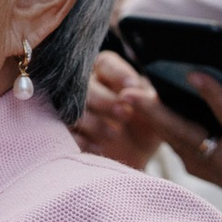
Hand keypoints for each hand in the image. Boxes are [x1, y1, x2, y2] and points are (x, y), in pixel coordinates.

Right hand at [73, 49, 166, 168]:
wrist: (136, 159)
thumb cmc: (145, 128)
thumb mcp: (155, 114)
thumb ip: (149, 100)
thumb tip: (134, 91)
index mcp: (109, 74)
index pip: (106, 63)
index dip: (118, 73)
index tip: (132, 86)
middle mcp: (87, 87)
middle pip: (85, 85)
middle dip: (105, 100)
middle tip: (125, 114)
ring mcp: (73, 109)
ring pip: (73, 109)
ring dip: (94, 122)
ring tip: (114, 134)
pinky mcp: (66, 132)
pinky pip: (65, 133)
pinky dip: (83, 140)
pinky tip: (100, 147)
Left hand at [144, 72, 221, 221]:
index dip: (210, 91)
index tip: (190, 71)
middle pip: (187, 134)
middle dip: (156, 113)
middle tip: (129, 93)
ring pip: (182, 149)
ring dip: (158, 126)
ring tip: (136, 103)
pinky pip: (190, 161)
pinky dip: (173, 142)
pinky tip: (163, 125)